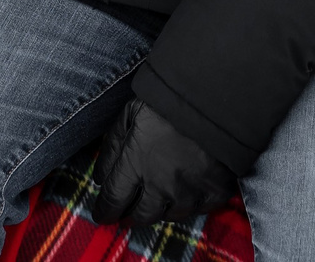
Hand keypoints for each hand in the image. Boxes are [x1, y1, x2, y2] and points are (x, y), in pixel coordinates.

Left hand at [89, 98, 241, 227]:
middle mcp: (160, 184)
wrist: (213, 97)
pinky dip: (190, 203)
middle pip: (141, 215)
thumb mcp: (129, 115)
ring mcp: (189, 191)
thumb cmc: (167, 102)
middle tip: (132, 206)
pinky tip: (187, 190)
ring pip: (169, 216)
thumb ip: (112, 147)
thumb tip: (100, 177)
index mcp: (136, 164)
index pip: (113, 200)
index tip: (103, 214)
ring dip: (161, 208)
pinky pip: (198, 210)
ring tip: (160, 195)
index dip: (105, 211)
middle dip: (132, 213)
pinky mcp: (214, 192)